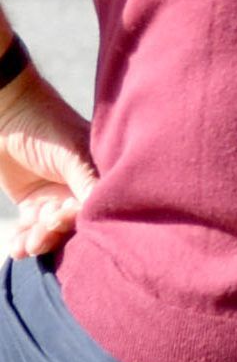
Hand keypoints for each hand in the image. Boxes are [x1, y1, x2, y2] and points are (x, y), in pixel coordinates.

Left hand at [0, 70, 95, 258]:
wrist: (7, 112)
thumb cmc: (46, 126)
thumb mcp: (72, 154)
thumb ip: (88, 182)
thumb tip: (103, 211)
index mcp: (99, 178)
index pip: (94, 207)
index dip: (77, 219)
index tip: (58, 218)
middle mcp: (81, 191)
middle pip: (73, 224)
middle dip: (54, 235)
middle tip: (37, 240)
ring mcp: (56, 198)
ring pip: (50, 230)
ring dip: (37, 240)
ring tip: (23, 247)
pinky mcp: (33, 204)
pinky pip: (31, 228)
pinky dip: (23, 239)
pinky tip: (17, 249)